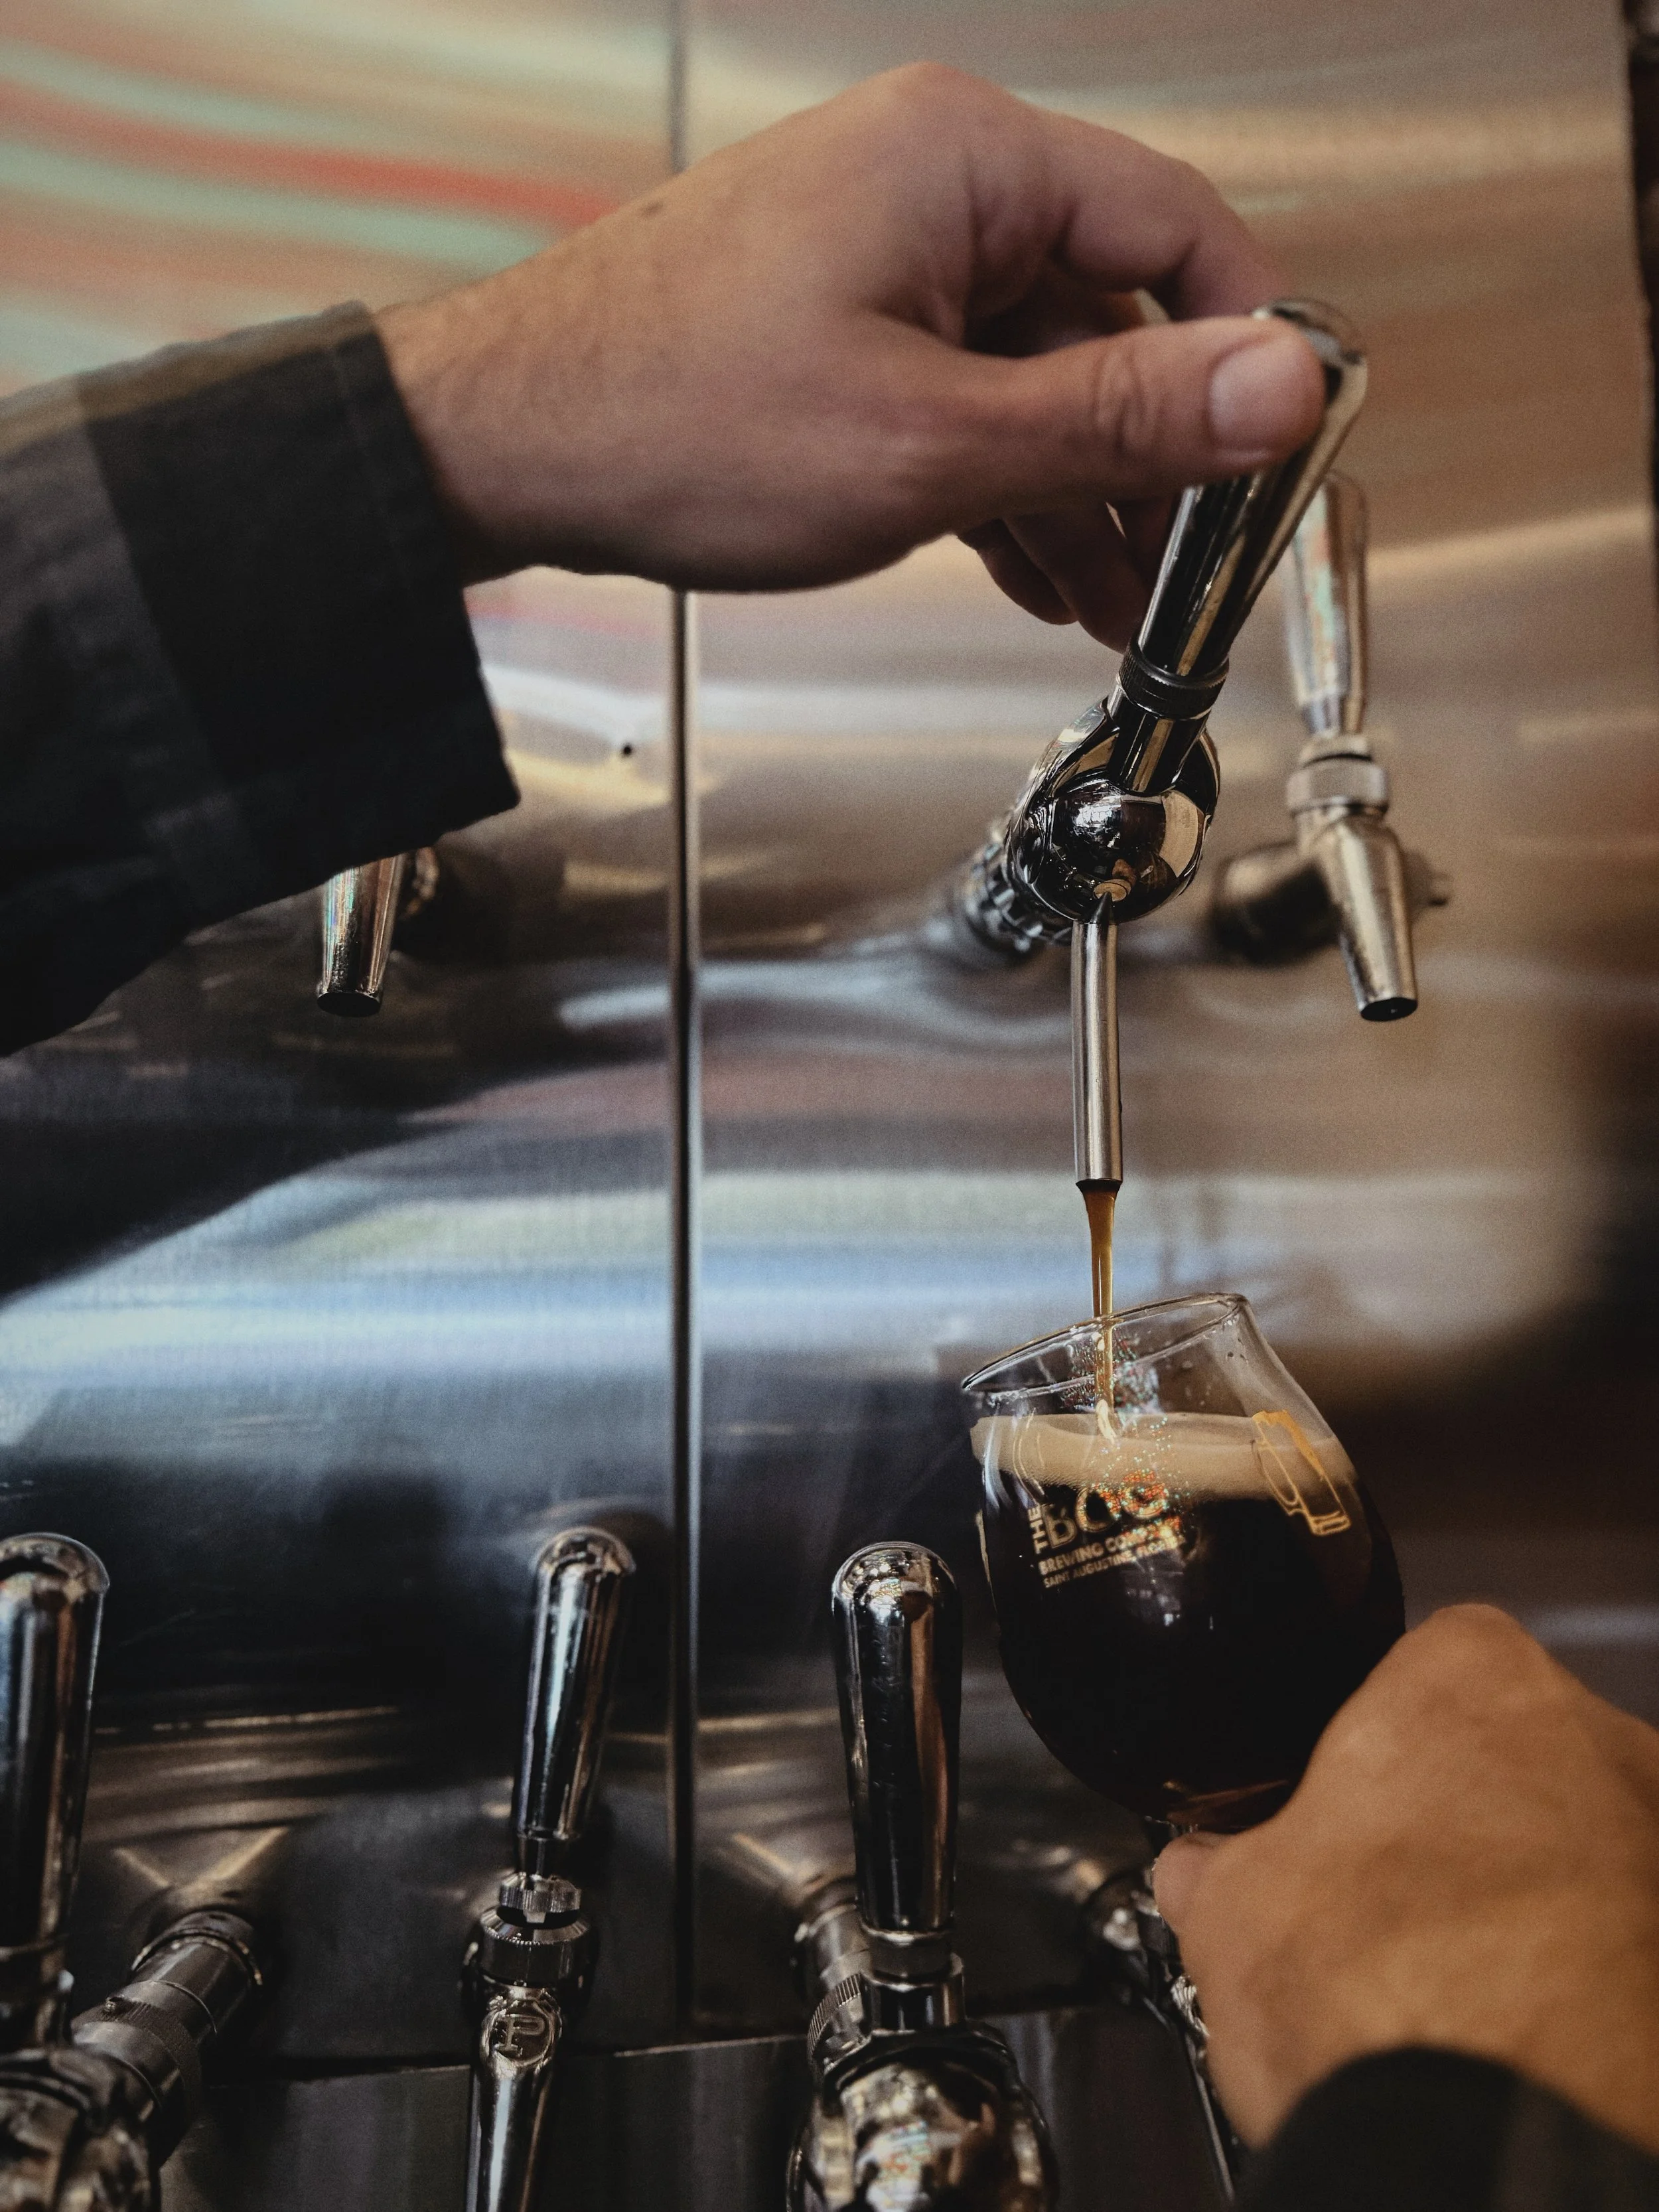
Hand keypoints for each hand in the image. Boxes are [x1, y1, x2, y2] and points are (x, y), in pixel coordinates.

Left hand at [378, 64, 1323, 645]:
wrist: (505, 451)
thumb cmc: (671, 418)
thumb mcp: (931, 442)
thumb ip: (1118, 418)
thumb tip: (1276, 384)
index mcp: (968, 164)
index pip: (1178, 232)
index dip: (1246, 349)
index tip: (1277, 453)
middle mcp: (933, 190)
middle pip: (1111, 316)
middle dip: (1159, 460)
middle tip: (1197, 568)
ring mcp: (885, 260)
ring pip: (1039, 378)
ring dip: (1087, 498)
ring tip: (1126, 605)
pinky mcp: (846, 331)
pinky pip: (969, 405)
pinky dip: (1010, 491)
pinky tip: (1044, 577)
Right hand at [1153, 1606, 1658, 2156]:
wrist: (1490, 2140)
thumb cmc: (1374, 1987)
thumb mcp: (1228, 1902)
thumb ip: (1219, 1861)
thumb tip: (1203, 1871)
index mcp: (1471, 1674)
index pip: (1417, 1674)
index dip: (1371, 1750)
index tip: (1344, 1812)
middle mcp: (1599, 1738)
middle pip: (1511, 1763)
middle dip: (1458, 1829)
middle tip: (1391, 1911)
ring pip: (1581, 1857)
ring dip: (1527, 1908)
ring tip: (1451, 1992)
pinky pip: (1621, 1946)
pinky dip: (1578, 1981)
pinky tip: (1515, 2037)